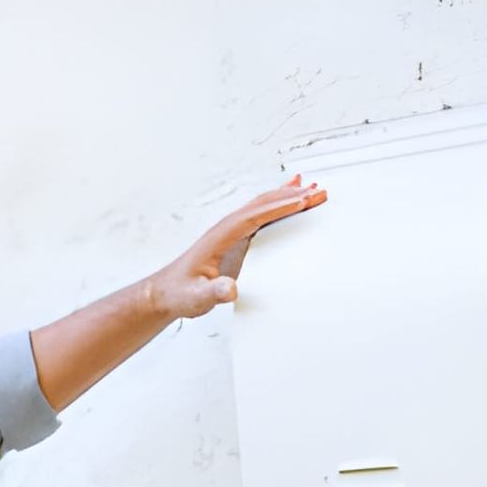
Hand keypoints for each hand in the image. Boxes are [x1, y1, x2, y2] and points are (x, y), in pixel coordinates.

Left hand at [144, 174, 327, 320]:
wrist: (168, 292)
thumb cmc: (181, 292)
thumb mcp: (197, 297)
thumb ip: (214, 292)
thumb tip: (229, 289)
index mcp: (220, 236)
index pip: (254, 217)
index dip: (278, 208)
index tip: (301, 202)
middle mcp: (227, 228)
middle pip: (263, 205)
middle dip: (291, 196)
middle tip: (318, 192)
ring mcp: (232, 232)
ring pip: (264, 206)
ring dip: (288, 197)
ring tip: (312, 189)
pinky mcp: (237, 240)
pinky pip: (261, 217)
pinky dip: (278, 206)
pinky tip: (289, 199)